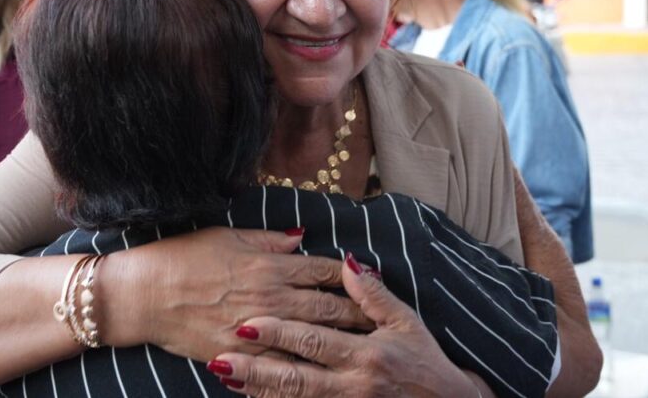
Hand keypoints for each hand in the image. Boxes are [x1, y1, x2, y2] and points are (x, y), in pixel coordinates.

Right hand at [101, 227, 371, 362]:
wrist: (144, 294)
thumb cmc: (183, 256)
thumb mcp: (229, 236)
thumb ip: (270, 241)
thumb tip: (301, 238)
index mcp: (270, 267)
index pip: (324, 272)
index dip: (351, 278)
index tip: (372, 283)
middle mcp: (271, 298)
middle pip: (328, 309)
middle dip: (360, 316)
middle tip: (385, 324)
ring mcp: (257, 330)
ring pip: (311, 340)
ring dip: (340, 344)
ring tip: (367, 352)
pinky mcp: (240, 355)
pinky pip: (278, 366)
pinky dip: (302, 370)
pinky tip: (322, 376)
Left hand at [205, 253, 482, 397]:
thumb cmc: (425, 360)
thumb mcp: (406, 321)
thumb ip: (373, 294)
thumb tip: (345, 263)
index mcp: (367, 354)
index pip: (314, 341)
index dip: (280, 332)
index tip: (247, 323)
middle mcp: (354, 383)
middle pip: (296, 376)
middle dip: (257, 367)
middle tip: (222, 355)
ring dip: (259, 389)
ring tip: (225, 375)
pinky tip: (252, 396)